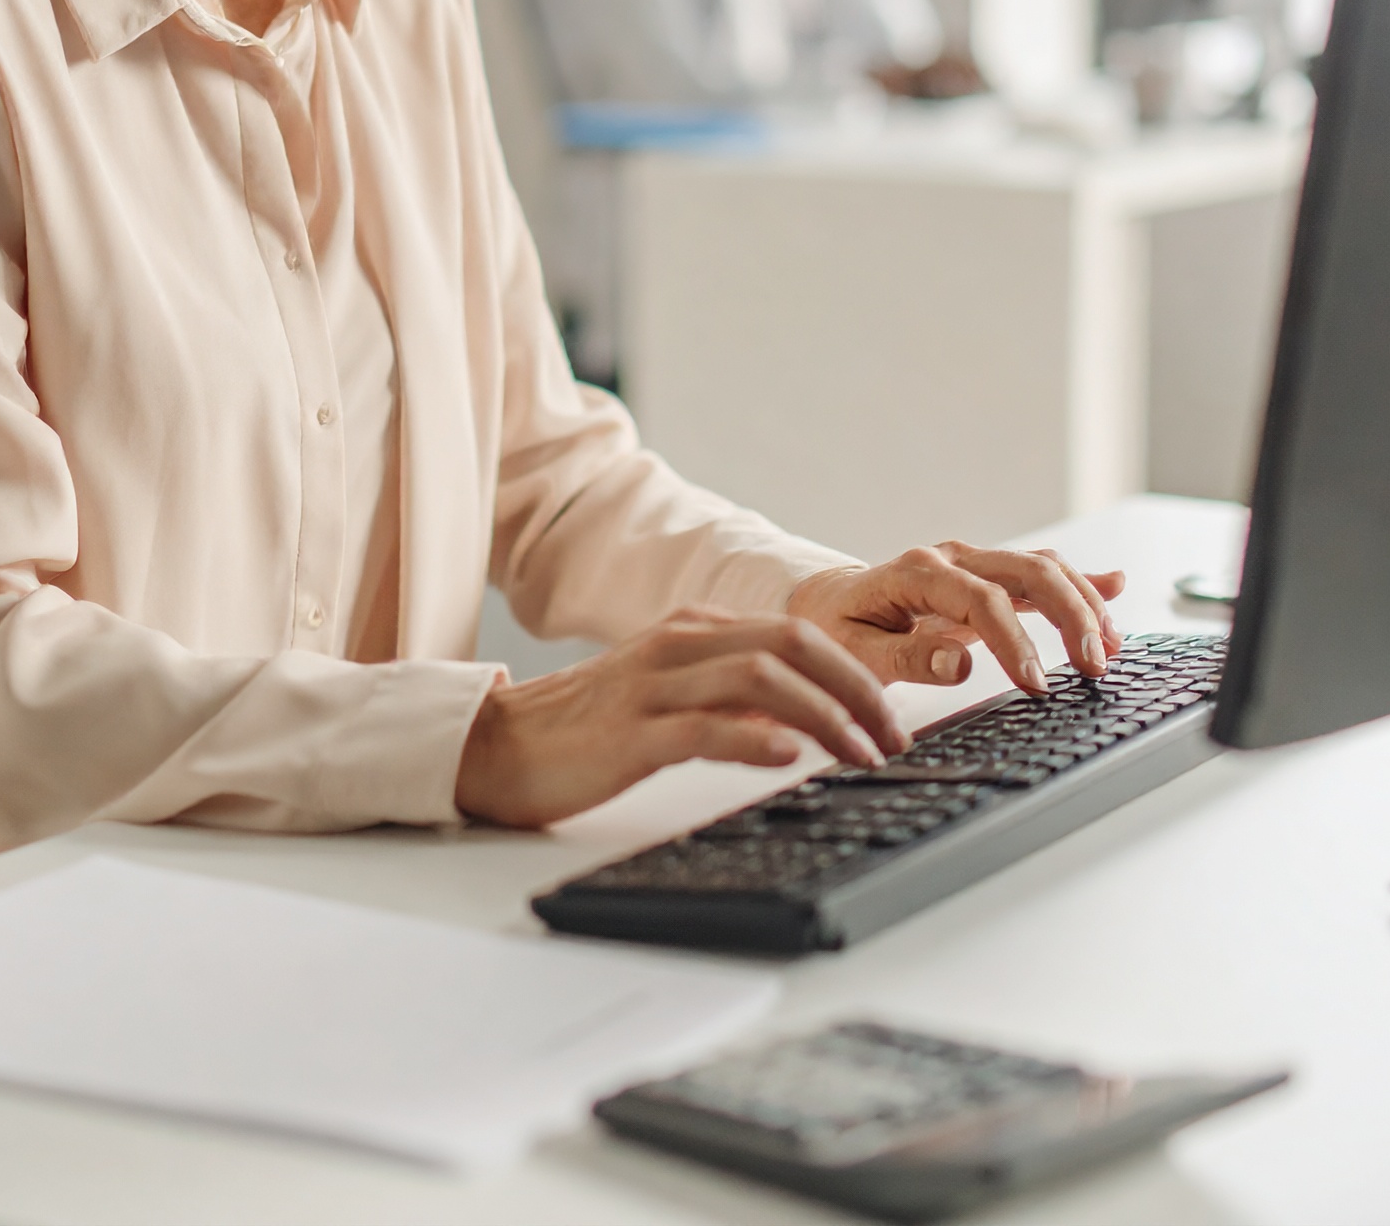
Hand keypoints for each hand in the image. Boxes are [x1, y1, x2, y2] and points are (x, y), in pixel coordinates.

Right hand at [454, 606, 911, 829]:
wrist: (496, 747)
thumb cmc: (584, 729)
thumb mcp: (668, 697)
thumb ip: (729, 697)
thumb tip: (804, 720)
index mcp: (690, 631)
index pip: (796, 633)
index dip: (856, 673)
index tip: (892, 719)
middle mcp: (677, 646)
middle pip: (791, 644)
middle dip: (857, 690)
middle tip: (894, 739)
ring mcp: (652, 687)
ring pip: (760, 679)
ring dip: (826, 716)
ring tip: (862, 755)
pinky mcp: (629, 734)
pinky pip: (703, 728)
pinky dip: (755, 739)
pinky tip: (789, 758)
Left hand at [787, 543, 1125, 692]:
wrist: (828, 603)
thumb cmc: (837, 630)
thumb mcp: (855, 652)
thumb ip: (904, 660)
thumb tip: (957, 666)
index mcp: (917, 573)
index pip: (981, 600)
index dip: (1014, 642)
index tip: (1036, 685)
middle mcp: (951, 558)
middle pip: (1027, 572)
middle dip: (1070, 616)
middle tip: (1093, 667)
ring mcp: (972, 561)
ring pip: (1041, 567)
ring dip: (1083, 602)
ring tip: (1111, 647)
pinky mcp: (987, 575)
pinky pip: (1039, 570)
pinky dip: (1078, 581)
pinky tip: (1113, 588)